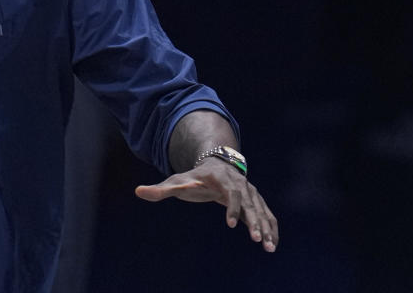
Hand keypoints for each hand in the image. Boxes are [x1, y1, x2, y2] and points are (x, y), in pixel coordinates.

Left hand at [135, 157, 278, 251]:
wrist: (217, 165)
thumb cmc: (195, 177)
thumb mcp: (177, 180)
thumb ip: (160, 189)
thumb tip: (138, 192)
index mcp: (223, 179)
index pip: (231, 193)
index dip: (233, 208)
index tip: (231, 225)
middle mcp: (241, 185)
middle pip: (251, 203)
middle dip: (255, 221)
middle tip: (258, 240)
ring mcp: (250, 193)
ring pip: (261, 210)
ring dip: (267, 228)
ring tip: (269, 248)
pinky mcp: (255, 201)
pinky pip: (267, 214)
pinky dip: (271, 228)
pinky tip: (274, 244)